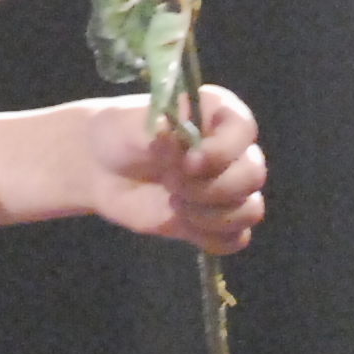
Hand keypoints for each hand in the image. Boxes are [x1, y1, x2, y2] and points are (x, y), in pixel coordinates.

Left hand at [76, 85, 267, 253]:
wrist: (101, 166)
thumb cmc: (124, 133)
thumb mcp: (138, 124)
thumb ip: (165, 133)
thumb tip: (186, 147)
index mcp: (219, 115)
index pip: (245, 130)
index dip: (224, 150)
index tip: (190, 161)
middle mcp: (232, 151)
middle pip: (252, 175)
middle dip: (210, 187)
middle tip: (170, 182)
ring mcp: (227, 188)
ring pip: (249, 211)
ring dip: (211, 215)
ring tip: (174, 202)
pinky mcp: (215, 220)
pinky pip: (235, 238)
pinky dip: (212, 238)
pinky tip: (182, 222)